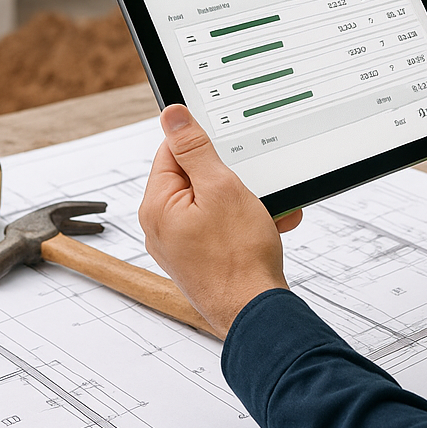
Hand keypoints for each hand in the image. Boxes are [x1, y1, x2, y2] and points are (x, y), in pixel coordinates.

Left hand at [139, 104, 301, 338]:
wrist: (255, 312)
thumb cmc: (238, 256)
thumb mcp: (221, 187)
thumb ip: (195, 148)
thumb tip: (171, 115)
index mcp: (157, 205)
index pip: (172, 152)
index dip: (205, 146)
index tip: (231, 149)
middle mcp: (162, 226)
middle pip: (196, 177)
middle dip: (233, 177)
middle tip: (255, 184)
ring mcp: (182, 245)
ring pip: (215, 203)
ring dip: (246, 200)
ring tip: (269, 210)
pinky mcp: (201, 258)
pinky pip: (223, 226)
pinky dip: (247, 222)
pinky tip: (269, 226)